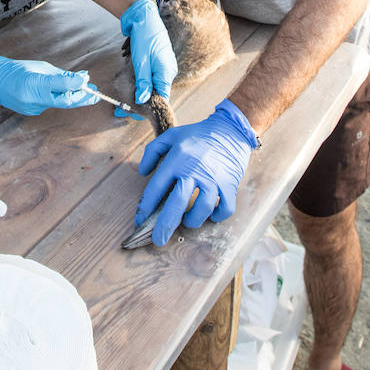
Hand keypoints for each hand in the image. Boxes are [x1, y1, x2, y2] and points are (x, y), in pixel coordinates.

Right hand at [0, 52, 100, 115]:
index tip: (87, 80)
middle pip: (63, 102)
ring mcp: (31, 108)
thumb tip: (81, 79)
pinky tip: (61, 93)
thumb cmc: (19, 69)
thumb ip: (61, 75)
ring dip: (71, 97)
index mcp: (34, 83)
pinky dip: (58, 99)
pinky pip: (49, 105)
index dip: (76, 84)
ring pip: (57, 103)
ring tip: (84, 90)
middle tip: (95, 95)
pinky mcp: (31, 112)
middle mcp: (32, 98)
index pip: (60, 86)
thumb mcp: (41, 67)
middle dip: (82, 98)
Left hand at [120, 0, 177, 102]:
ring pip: (153, 87)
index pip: (161, 99)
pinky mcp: (158, 63)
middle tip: (121, 110)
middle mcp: (168, 72)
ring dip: (139, 95)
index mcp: (166, 73)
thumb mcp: (141, 61)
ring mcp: (163, 67)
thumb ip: (143, 82)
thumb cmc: (144, 37)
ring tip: (122, 103)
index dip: (148, 109)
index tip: (132, 114)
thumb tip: (142, 100)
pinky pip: (151, 79)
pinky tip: (131, 90)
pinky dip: (142, 86)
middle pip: (156, 94)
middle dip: (140, 104)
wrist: (144, 17)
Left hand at [134, 100, 258, 245]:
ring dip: (192, 220)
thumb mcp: (171, 136)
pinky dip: (217, 216)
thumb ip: (152, 151)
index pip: (156, 187)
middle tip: (158, 241)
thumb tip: (142, 172)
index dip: (146, 206)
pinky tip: (211, 215)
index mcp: (176, 159)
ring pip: (202, 209)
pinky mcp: (229, 185)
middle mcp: (193, 170)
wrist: (229, 129)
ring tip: (187, 222)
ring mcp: (213, 179)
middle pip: (177, 204)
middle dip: (165, 225)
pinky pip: (224, 209)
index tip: (140, 220)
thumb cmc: (197, 135)